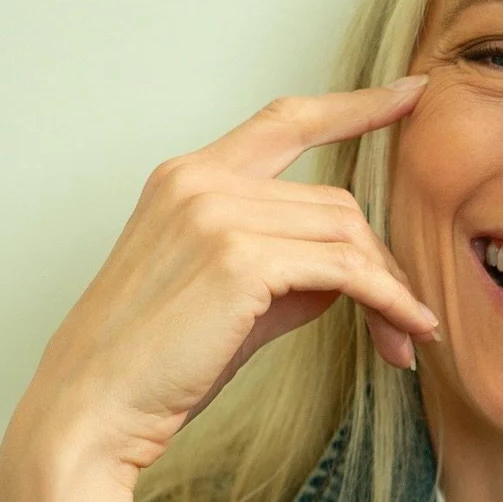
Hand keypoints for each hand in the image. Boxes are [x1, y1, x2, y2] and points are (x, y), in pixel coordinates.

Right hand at [12, 80, 438, 476]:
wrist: (93, 409)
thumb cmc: (153, 367)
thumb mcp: (225, 300)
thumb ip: (284, 270)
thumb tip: (351, 273)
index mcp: (187, 177)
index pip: (285, 122)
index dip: (353, 107)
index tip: (408, 93)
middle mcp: (200, 179)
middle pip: (335, 201)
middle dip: (383, 264)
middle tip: (409, 321)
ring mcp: (217, 213)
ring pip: (346, 234)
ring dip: (388, 291)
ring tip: (403, 340)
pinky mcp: (240, 259)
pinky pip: (345, 272)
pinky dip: (388, 301)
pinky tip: (407, 330)